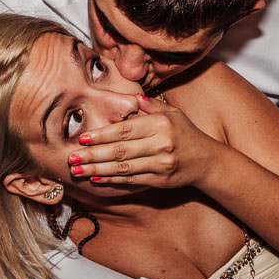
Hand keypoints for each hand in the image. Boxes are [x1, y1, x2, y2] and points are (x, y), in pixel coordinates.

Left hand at [69, 94, 216, 187]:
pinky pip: (131, 180)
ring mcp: (160, 164)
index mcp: (160, 124)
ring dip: (97, 170)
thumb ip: (149, 106)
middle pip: (120, 151)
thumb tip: (130, 98)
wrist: (207, 161)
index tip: (82, 139)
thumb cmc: (185, 133)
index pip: (125, 130)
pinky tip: (96, 178)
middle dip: (93, 155)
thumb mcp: (172, 113)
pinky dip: (112, 179)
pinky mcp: (160, 180)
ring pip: (123, 168)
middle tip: (71, 157)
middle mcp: (161, 144)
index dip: (101, 135)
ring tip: (77, 170)